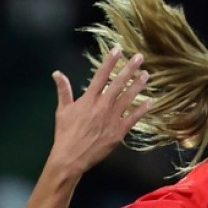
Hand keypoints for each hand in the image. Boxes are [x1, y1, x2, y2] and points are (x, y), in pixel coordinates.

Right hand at [48, 47, 151, 174]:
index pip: (101, 75)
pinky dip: (142, 110)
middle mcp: (102, 106)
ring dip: (138, 86)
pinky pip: (133, 118)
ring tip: (146, 75)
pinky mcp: (119, 132)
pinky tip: (150, 102)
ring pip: (128, 98)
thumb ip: (63, 90)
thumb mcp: (62, 110)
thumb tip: (57, 73)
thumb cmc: (65, 133)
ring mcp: (112, 119)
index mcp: (88, 99)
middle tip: (140, 57)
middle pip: (118, 83)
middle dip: (129, 69)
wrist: (71, 157)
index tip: (118, 50)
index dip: (110, 62)